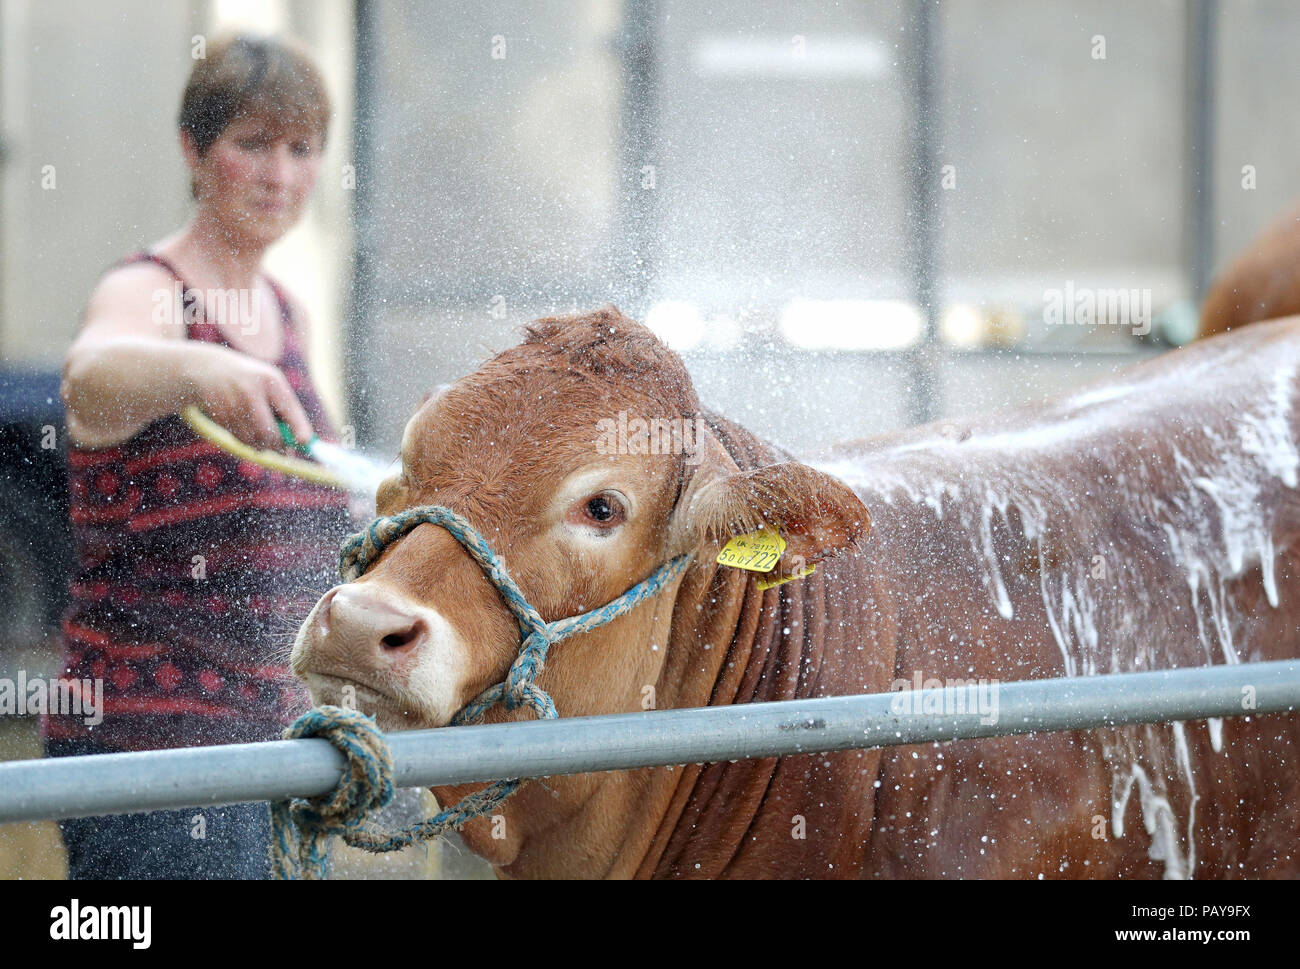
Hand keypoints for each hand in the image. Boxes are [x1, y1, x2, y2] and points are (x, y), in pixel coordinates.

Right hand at [184, 343, 314, 449]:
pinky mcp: (218, 415)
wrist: (206, 369)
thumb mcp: (269, 382)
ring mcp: (232, 404)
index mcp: (269, 380)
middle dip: (278, 445)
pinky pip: (239, 438)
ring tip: (263, 435)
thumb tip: (301, 441)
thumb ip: (284, 408)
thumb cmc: (249, 379)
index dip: (298, 427)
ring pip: (253, 440)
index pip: (289, 407)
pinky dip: (247, 440)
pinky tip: (245, 427)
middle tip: (284, 449)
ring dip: (262, 444)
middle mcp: (250, 391)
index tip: (305, 442)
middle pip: (268, 432)